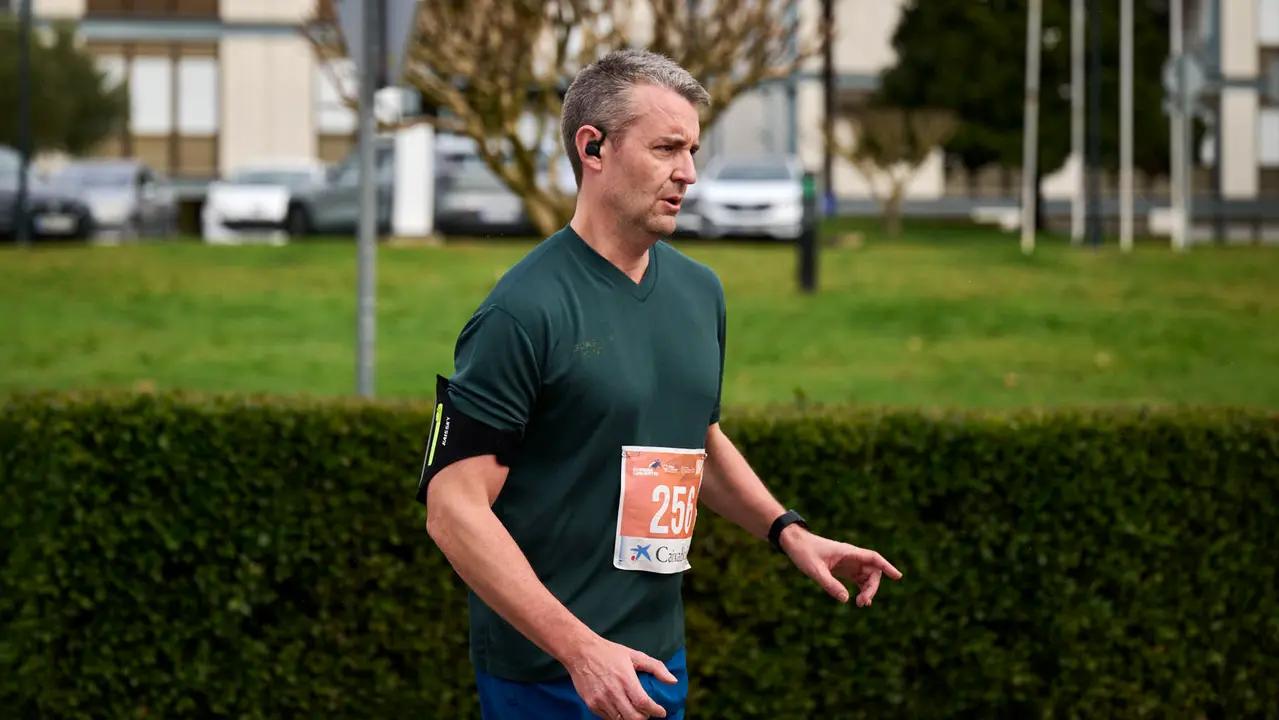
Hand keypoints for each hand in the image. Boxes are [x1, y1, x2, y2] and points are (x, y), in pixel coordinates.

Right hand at [564, 636, 677, 719]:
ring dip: (631, 718)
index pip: (643, 703)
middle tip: (648, 712)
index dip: (655, 711)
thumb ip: (656, 667)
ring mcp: (601, 700)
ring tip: (635, 710)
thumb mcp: (635, 655)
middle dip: (644, 718)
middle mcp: (613, 692)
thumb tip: (673, 681)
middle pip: (633, 717)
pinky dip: (618, 716)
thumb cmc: (610, 653)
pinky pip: (608, 718)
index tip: (661, 712)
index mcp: (625, 679)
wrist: (581, 652)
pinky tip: (621, 708)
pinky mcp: (592, 704)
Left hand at [780, 527, 902, 605]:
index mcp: (848, 552)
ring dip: (867, 590)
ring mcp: (848, 563)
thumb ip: (830, 584)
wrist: (793, 544)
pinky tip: (860, 601)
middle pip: (872, 571)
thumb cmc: (804, 552)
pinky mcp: (842, 569)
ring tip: (861, 604)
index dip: (887, 566)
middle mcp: (851, 557)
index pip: (873, 558)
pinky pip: (858, 580)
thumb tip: (846, 599)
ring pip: (866, 577)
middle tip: (863, 603)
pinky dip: (861, 590)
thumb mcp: (815, 570)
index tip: (898, 576)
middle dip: (872, 588)